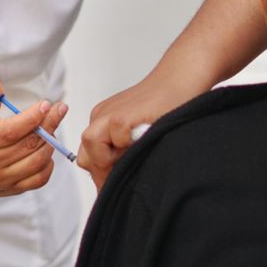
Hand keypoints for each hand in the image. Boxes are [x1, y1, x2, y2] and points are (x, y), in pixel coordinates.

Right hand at [0, 75, 67, 203]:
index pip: (10, 131)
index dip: (31, 117)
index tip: (45, 104)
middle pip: (27, 144)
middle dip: (48, 124)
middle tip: (59, 109)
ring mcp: (3, 179)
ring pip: (36, 161)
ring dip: (50, 142)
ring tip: (52, 126)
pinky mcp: (13, 189)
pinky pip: (39, 179)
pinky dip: (48, 163)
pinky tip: (47, 149)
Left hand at [77, 73, 182, 190]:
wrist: (181, 78)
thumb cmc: (166, 106)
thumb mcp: (139, 131)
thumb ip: (125, 151)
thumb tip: (117, 183)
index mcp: (103, 123)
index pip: (89, 157)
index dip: (102, 176)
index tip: (117, 188)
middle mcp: (101, 118)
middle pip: (85, 157)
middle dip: (103, 174)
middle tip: (126, 180)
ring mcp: (109, 116)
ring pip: (92, 148)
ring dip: (110, 162)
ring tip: (135, 158)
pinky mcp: (121, 117)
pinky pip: (116, 141)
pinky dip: (128, 148)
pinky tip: (145, 141)